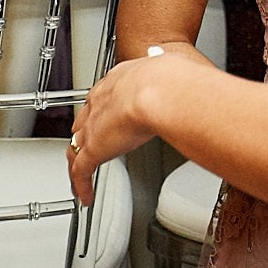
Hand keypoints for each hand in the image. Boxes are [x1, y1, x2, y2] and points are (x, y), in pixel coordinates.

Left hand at [68, 43, 211, 201]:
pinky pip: (81, 171)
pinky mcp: (94, 149)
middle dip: (85, 132)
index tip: (109, 114)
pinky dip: (81, 185)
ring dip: (78, 160)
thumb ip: (176, 76)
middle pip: (85, 120)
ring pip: (77, 146)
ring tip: (81, 174)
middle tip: (89, 143)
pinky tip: (85, 196)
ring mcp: (95, 126)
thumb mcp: (174, 72)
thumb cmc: (170, 80)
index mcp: (121, 79)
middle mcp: (103, 100)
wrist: (160, 91)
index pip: (105, 95)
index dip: (104, 108)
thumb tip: (190, 74)